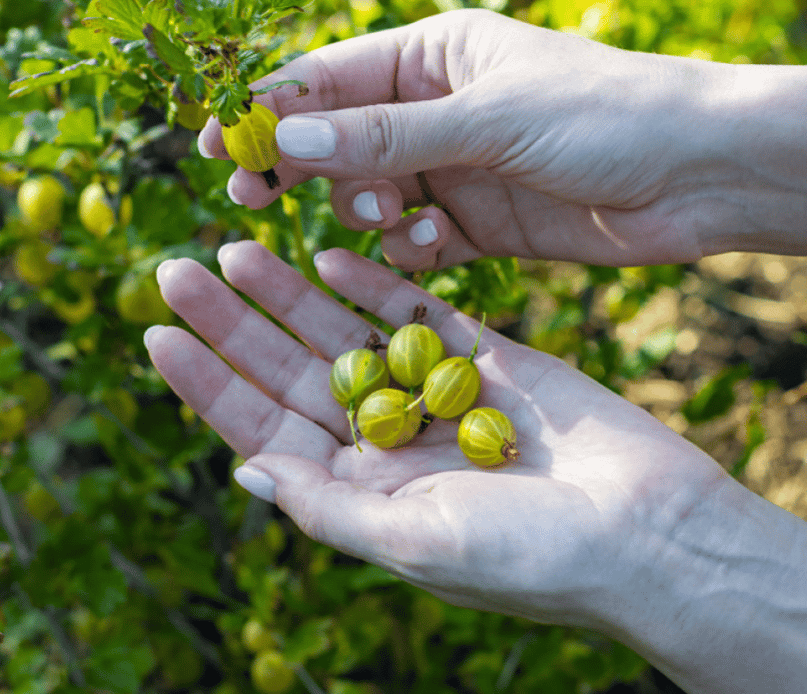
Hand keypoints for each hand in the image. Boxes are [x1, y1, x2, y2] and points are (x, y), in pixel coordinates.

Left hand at [143, 241, 735, 630]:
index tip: (155, 332)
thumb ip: (327, 506)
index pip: (261, 433)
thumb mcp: (414, 543)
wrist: (651, 533)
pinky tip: (329, 252)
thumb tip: (243, 471)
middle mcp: (388, 444)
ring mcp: (437, 395)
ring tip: (235, 247)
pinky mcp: (490, 357)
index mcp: (361, 494)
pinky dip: (376, 284)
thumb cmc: (533, 559)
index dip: (208, 384)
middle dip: (235, 323)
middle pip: (291, 373)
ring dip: (291, 293)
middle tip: (174, 268)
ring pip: (345, 335)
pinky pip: (421, 312)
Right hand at [197, 9, 735, 270]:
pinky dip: (411, 248)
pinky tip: (431, 245)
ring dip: (364, 209)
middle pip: (339, 138)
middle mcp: (441, 107)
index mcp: (438, 54)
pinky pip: (417, 240)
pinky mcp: (484, 224)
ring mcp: (460, 167)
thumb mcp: (491, 119)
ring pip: (372, 193)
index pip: (331, 77)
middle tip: (253, 199)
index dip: (269, 107)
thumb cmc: (607, 115)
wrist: (704, 173)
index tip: (217, 142)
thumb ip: (387, 135)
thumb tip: (282, 136)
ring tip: (385, 217)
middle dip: (299, 167)